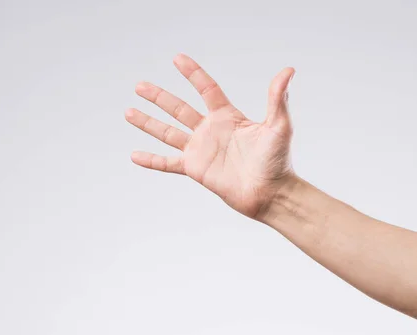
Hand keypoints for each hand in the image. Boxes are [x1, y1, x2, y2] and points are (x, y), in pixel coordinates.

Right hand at [125, 54, 295, 218]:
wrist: (270, 194)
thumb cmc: (278, 162)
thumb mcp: (279, 127)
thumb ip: (278, 99)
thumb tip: (288, 71)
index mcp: (228, 117)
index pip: (207, 89)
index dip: (193, 74)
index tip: (177, 59)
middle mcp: (211, 130)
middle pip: (179, 108)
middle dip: (159, 97)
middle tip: (140, 85)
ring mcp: (201, 150)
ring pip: (168, 132)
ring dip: (148, 122)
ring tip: (128, 111)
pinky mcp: (195, 169)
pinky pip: (168, 163)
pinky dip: (151, 160)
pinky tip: (134, 155)